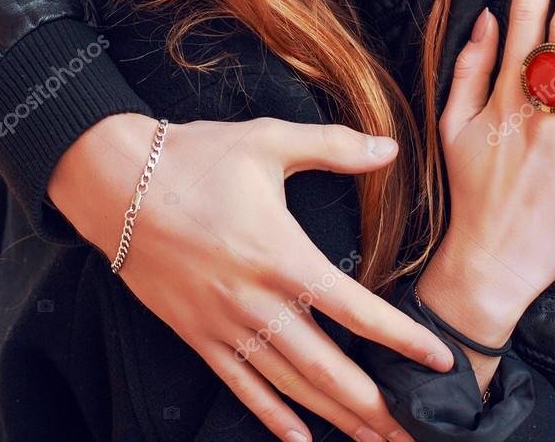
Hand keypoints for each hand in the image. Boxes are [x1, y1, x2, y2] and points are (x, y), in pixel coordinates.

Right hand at [49, 113, 453, 441]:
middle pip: (328, 368)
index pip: (356, 309)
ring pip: (290, 386)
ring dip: (335, 418)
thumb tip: (391, 146)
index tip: (439, 362)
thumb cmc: (194, 158)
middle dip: (376, 405)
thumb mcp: (267, 141)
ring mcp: (223, 324)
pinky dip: (273, 418)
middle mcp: (256, 301)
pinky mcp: (195, 334)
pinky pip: (240, 386)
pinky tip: (300, 441)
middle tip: (416, 432)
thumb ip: (334, 146)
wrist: (115, 181)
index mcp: (281, 255)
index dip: (402, 339)